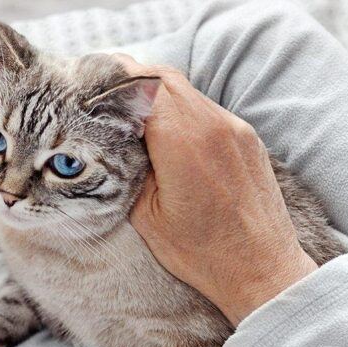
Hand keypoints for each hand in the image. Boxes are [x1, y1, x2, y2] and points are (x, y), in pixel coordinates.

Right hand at [115, 55, 317, 325]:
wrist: (261, 269)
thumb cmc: (202, 252)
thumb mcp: (145, 216)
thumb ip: (126, 169)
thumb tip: (111, 142)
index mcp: (182, 142)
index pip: (140, 85)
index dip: (109, 81)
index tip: (86, 86)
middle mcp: (213, 125)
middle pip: (163, 77)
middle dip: (128, 78)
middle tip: (99, 92)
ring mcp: (234, 128)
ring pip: (185, 89)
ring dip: (154, 92)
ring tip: (127, 111)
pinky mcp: (246, 137)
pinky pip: (205, 107)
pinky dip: (178, 109)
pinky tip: (161, 130)